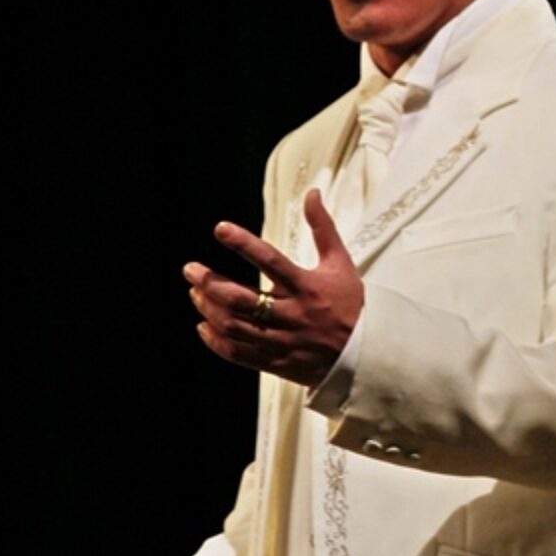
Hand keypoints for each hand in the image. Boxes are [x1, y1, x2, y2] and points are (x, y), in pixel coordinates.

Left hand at [183, 189, 363, 386]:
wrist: (365, 352)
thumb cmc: (351, 303)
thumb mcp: (341, 262)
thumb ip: (323, 227)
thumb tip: (312, 193)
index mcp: (307, 286)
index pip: (270, 259)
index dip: (243, 243)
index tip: (219, 228)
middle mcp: (292, 313)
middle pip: (241, 298)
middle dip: (210, 282)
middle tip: (190, 270)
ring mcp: (282, 339)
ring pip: (235, 325)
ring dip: (210, 308)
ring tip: (196, 293)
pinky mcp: (276, 362)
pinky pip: (239, 353)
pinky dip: (216, 341)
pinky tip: (203, 326)